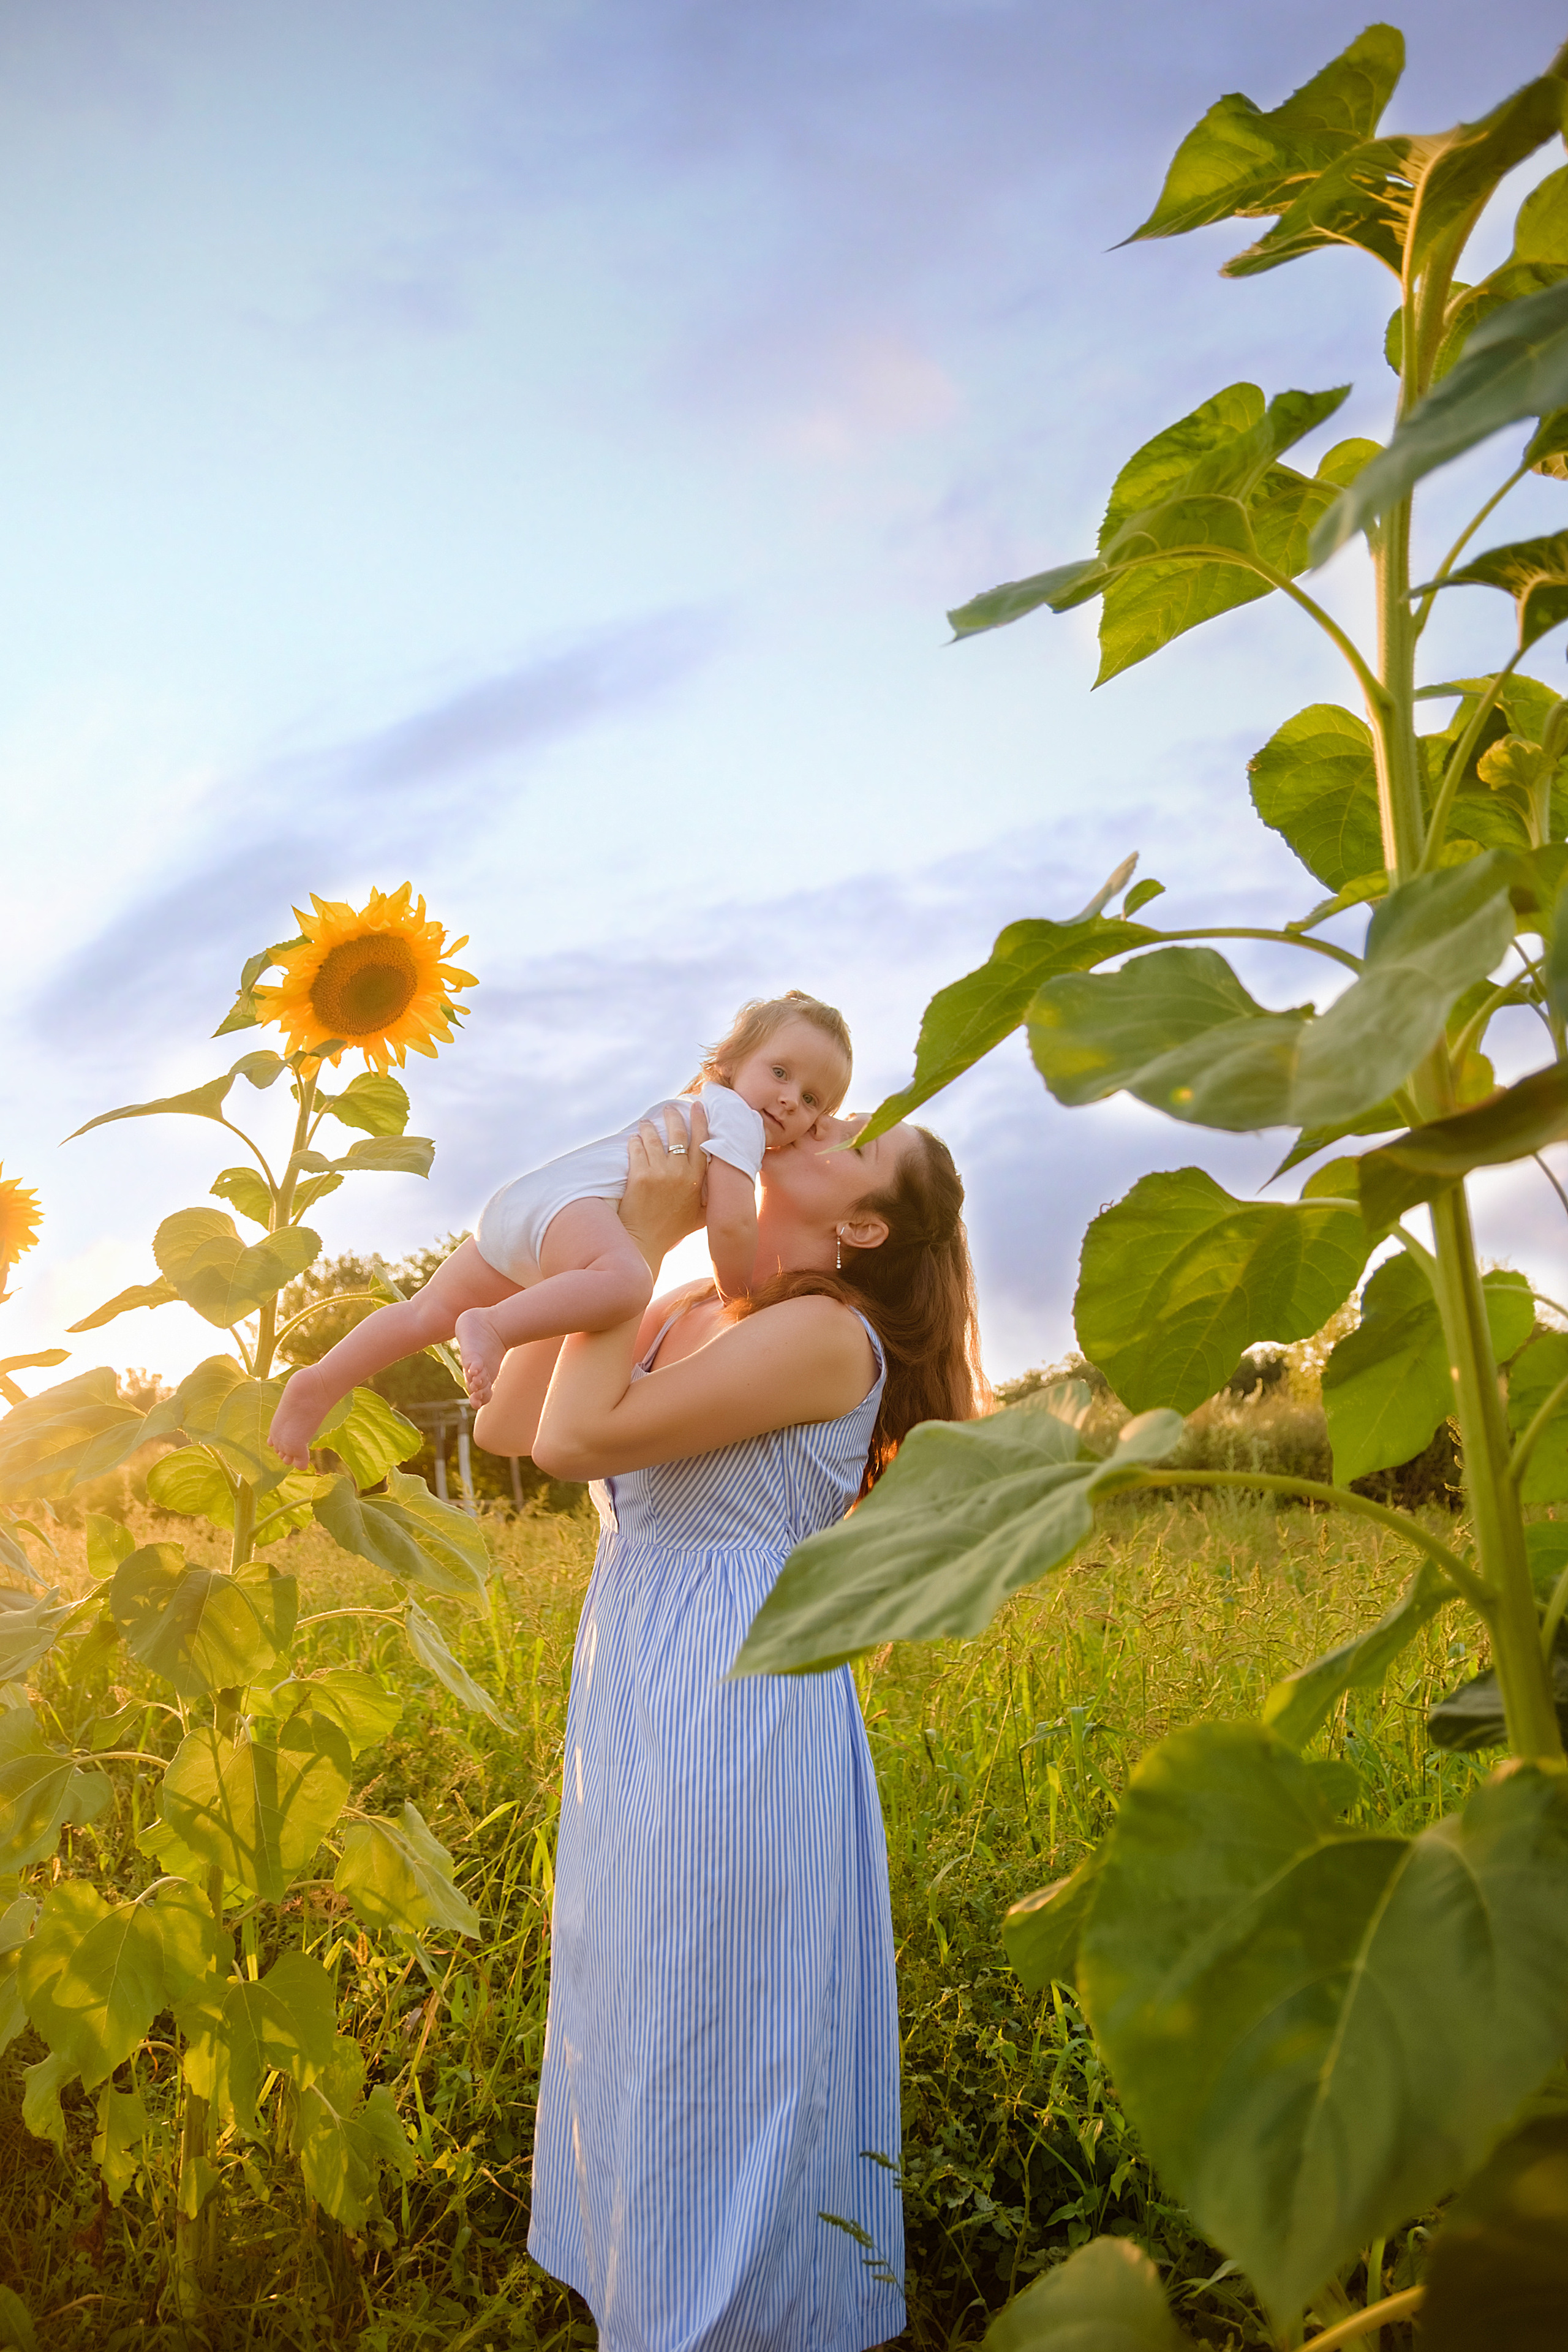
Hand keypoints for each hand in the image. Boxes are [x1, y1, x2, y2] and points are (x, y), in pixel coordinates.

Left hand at [620, 1102, 708, 1273]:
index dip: (699, 1121)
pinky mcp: (639, 1176)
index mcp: (697, 1179)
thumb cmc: (674, 1230)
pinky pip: (637, 1149)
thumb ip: (713, 1197)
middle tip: (669, 1108)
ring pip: (654, 1138)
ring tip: (647, 1123)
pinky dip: (635, 1141)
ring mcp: (659, 1173)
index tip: (697, 1107)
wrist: (645, 1242)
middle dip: (673, 1116)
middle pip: (678, 1133)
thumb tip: (727, 1183)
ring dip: (649, 1127)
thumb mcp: (702, 1215)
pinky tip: (634, 1138)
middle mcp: (680, 1173)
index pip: (701, 1141)